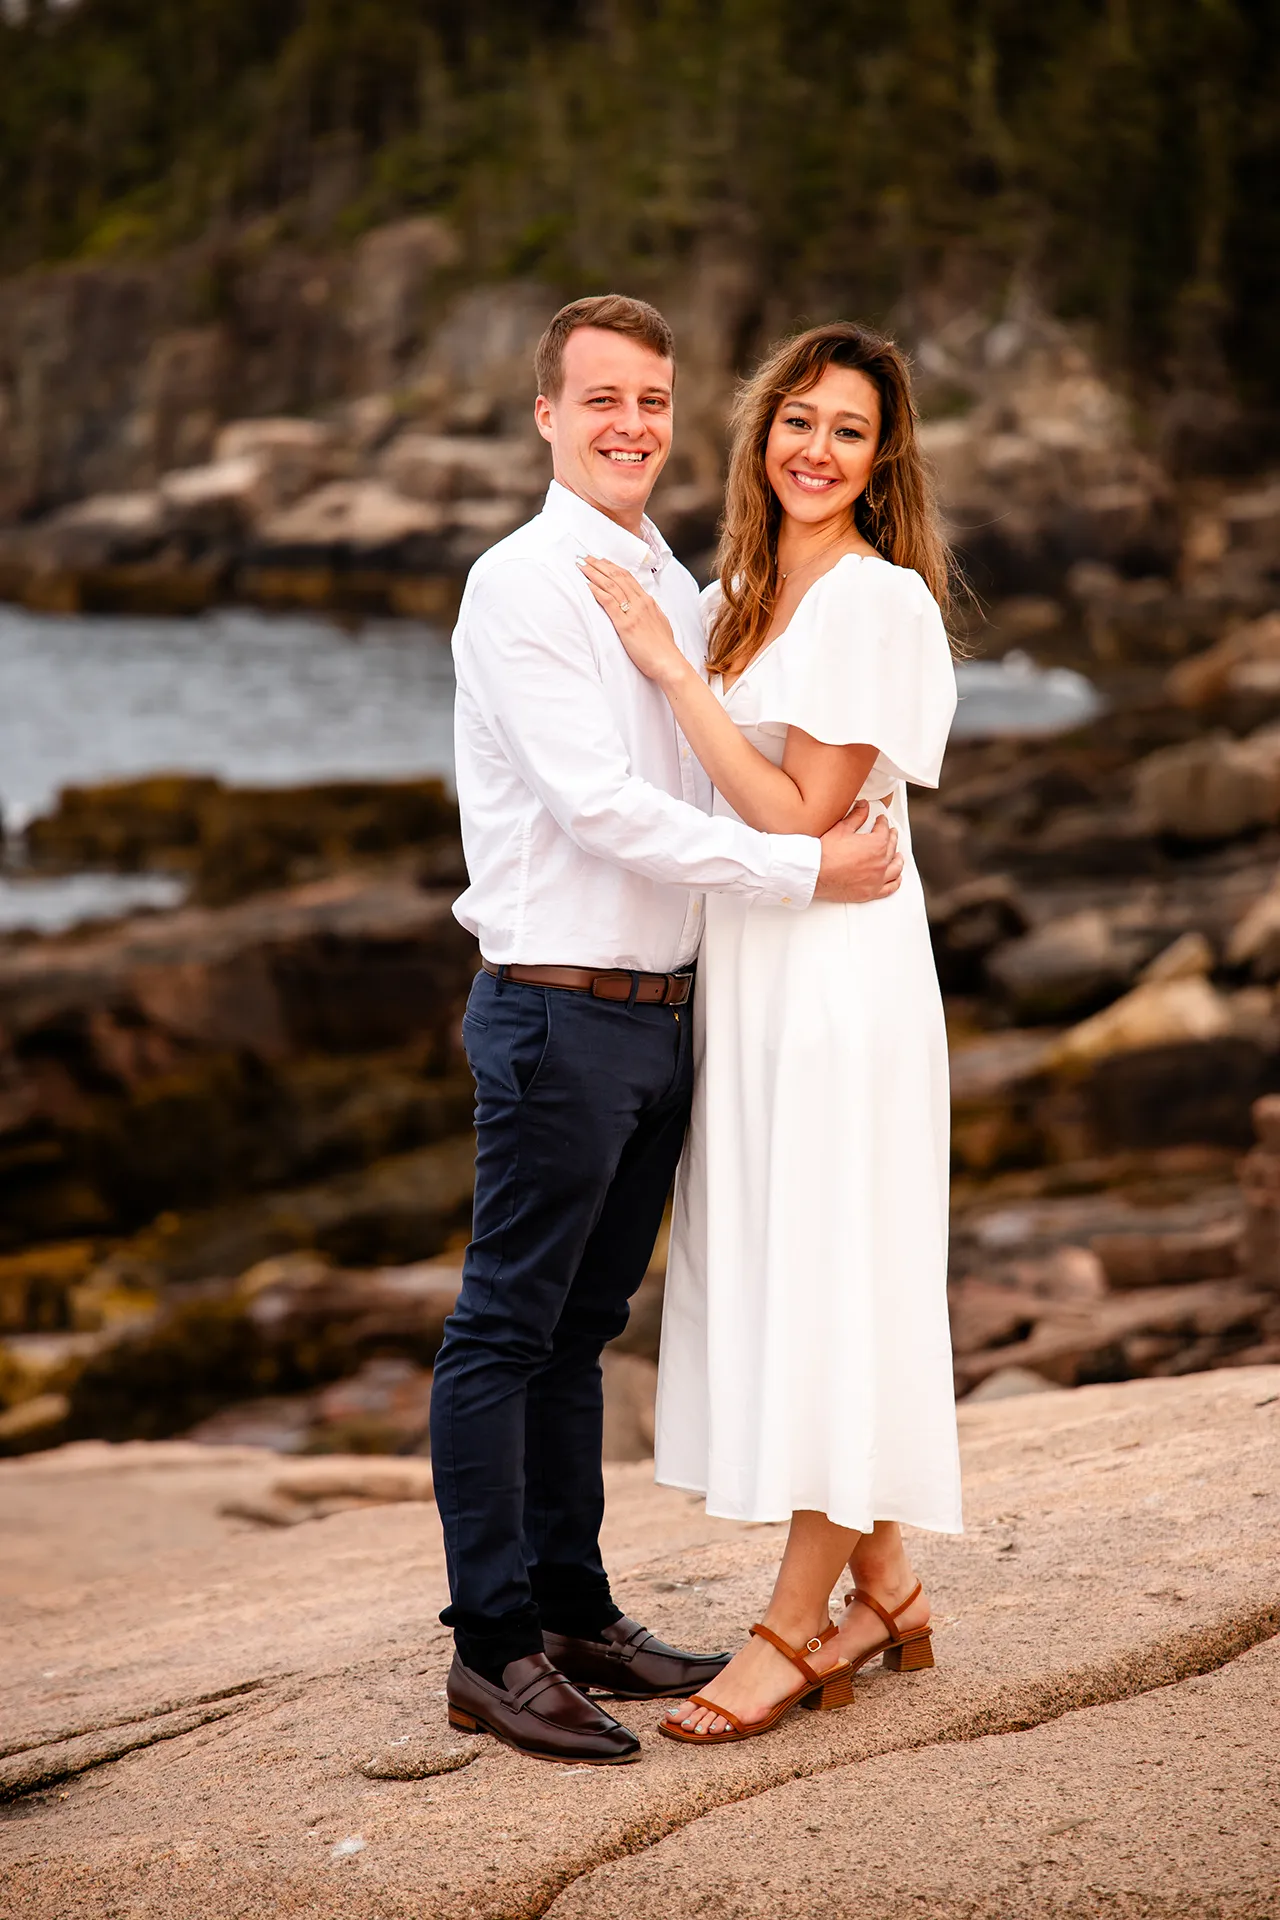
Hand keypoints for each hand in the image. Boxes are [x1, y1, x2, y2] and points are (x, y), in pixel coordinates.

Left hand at [578, 555, 687, 687]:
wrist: (669, 662)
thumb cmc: (664, 649)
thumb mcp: (659, 624)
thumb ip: (650, 613)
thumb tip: (644, 609)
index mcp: (648, 601)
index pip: (628, 577)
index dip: (612, 567)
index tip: (601, 560)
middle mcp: (641, 602)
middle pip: (617, 576)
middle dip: (599, 564)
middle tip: (585, 556)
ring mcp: (633, 612)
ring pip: (611, 585)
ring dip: (594, 573)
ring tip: (581, 565)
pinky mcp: (625, 624)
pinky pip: (608, 602)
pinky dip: (596, 591)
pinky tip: (586, 585)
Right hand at [813, 806, 902, 901]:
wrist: (814, 874)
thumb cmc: (825, 854)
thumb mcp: (842, 829)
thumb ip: (856, 816)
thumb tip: (864, 806)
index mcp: (876, 845)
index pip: (884, 831)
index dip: (882, 823)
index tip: (880, 820)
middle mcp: (880, 863)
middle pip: (891, 848)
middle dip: (892, 838)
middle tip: (890, 833)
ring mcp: (876, 879)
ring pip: (895, 868)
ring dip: (898, 860)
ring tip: (898, 856)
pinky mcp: (870, 893)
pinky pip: (889, 888)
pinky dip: (895, 882)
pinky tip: (896, 878)